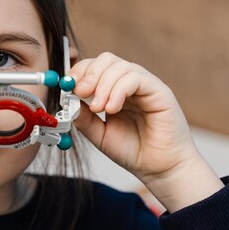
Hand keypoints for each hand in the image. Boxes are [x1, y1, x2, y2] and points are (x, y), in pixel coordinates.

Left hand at [69, 52, 222, 211]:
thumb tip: (69, 99)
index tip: (68, 86)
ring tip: (99, 109)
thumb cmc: (133, 151)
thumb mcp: (99, 134)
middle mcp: (130, 84)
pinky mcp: (160, 91)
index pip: (95, 67)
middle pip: (106, 59)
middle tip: (80, 93)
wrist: (159, 169)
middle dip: (89, 74)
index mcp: (114, 90)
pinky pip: (136, 78)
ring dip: (103, 85)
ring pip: (120, 66)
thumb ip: (84, 117)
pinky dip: (118, 90)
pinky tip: (112, 109)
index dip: (79, 72)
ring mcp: (145, 86)